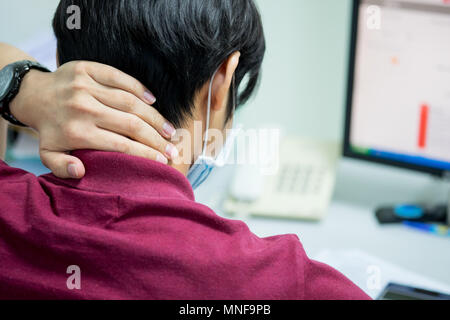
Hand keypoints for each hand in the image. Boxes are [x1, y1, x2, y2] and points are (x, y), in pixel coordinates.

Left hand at [10, 61, 177, 178]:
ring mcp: (86, 86)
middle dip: (157, 138)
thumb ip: (62, 167)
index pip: (120, 144)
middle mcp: (83, 108)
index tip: (163, 162)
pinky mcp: (88, 69)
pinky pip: (120, 78)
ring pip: (130, 102)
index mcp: (76, 132)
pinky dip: (140, 88)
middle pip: (130, 124)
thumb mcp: (47, 154)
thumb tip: (82, 171)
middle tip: (173, 149)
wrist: (34, 94)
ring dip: (154, 117)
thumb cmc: (49, 129)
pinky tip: (153, 101)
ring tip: (170, 130)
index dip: (145, 154)